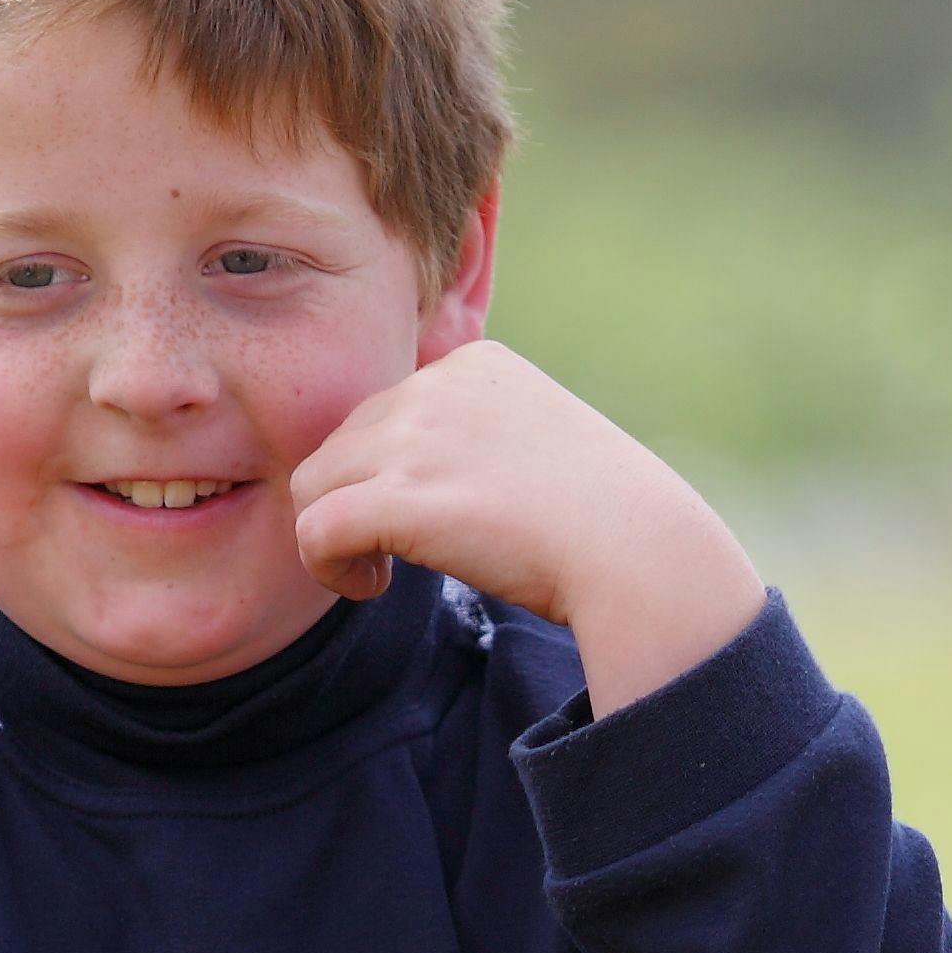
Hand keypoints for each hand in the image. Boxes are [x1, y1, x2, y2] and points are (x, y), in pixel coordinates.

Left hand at [284, 342, 767, 716]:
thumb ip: (476, 439)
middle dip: (355, 502)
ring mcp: (417, 437)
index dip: (386, 472)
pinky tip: (370, 587)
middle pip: (339, 445)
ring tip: (380, 572)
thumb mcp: (539, 443)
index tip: (426, 517)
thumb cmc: (604, 520)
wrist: (638, 553)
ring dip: (334, 536)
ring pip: (313, 485)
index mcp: (474, 365)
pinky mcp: (401, 496)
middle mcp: (437, 387)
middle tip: (395, 554)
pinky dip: (327, 568)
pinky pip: (314, 530)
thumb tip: (422, 483)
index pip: (382, 413)